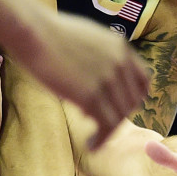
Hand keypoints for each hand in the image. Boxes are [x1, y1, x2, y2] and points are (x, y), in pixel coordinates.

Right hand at [15, 11, 149, 149]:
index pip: (142, 80)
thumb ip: (99, 55)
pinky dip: (100, 139)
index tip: (122, 107)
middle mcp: (120, 63)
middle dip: (118, 114)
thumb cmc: (48, 33)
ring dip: (108, 130)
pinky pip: (106, 125)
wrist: (33, 32)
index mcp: (120, 47)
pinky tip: (90, 144)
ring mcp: (108, 80)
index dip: (134, 97)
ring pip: (120, 116)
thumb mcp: (86, 37)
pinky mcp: (91, 96)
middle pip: (131, 101)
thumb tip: (95, 75)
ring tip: (94, 139)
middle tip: (101, 124)